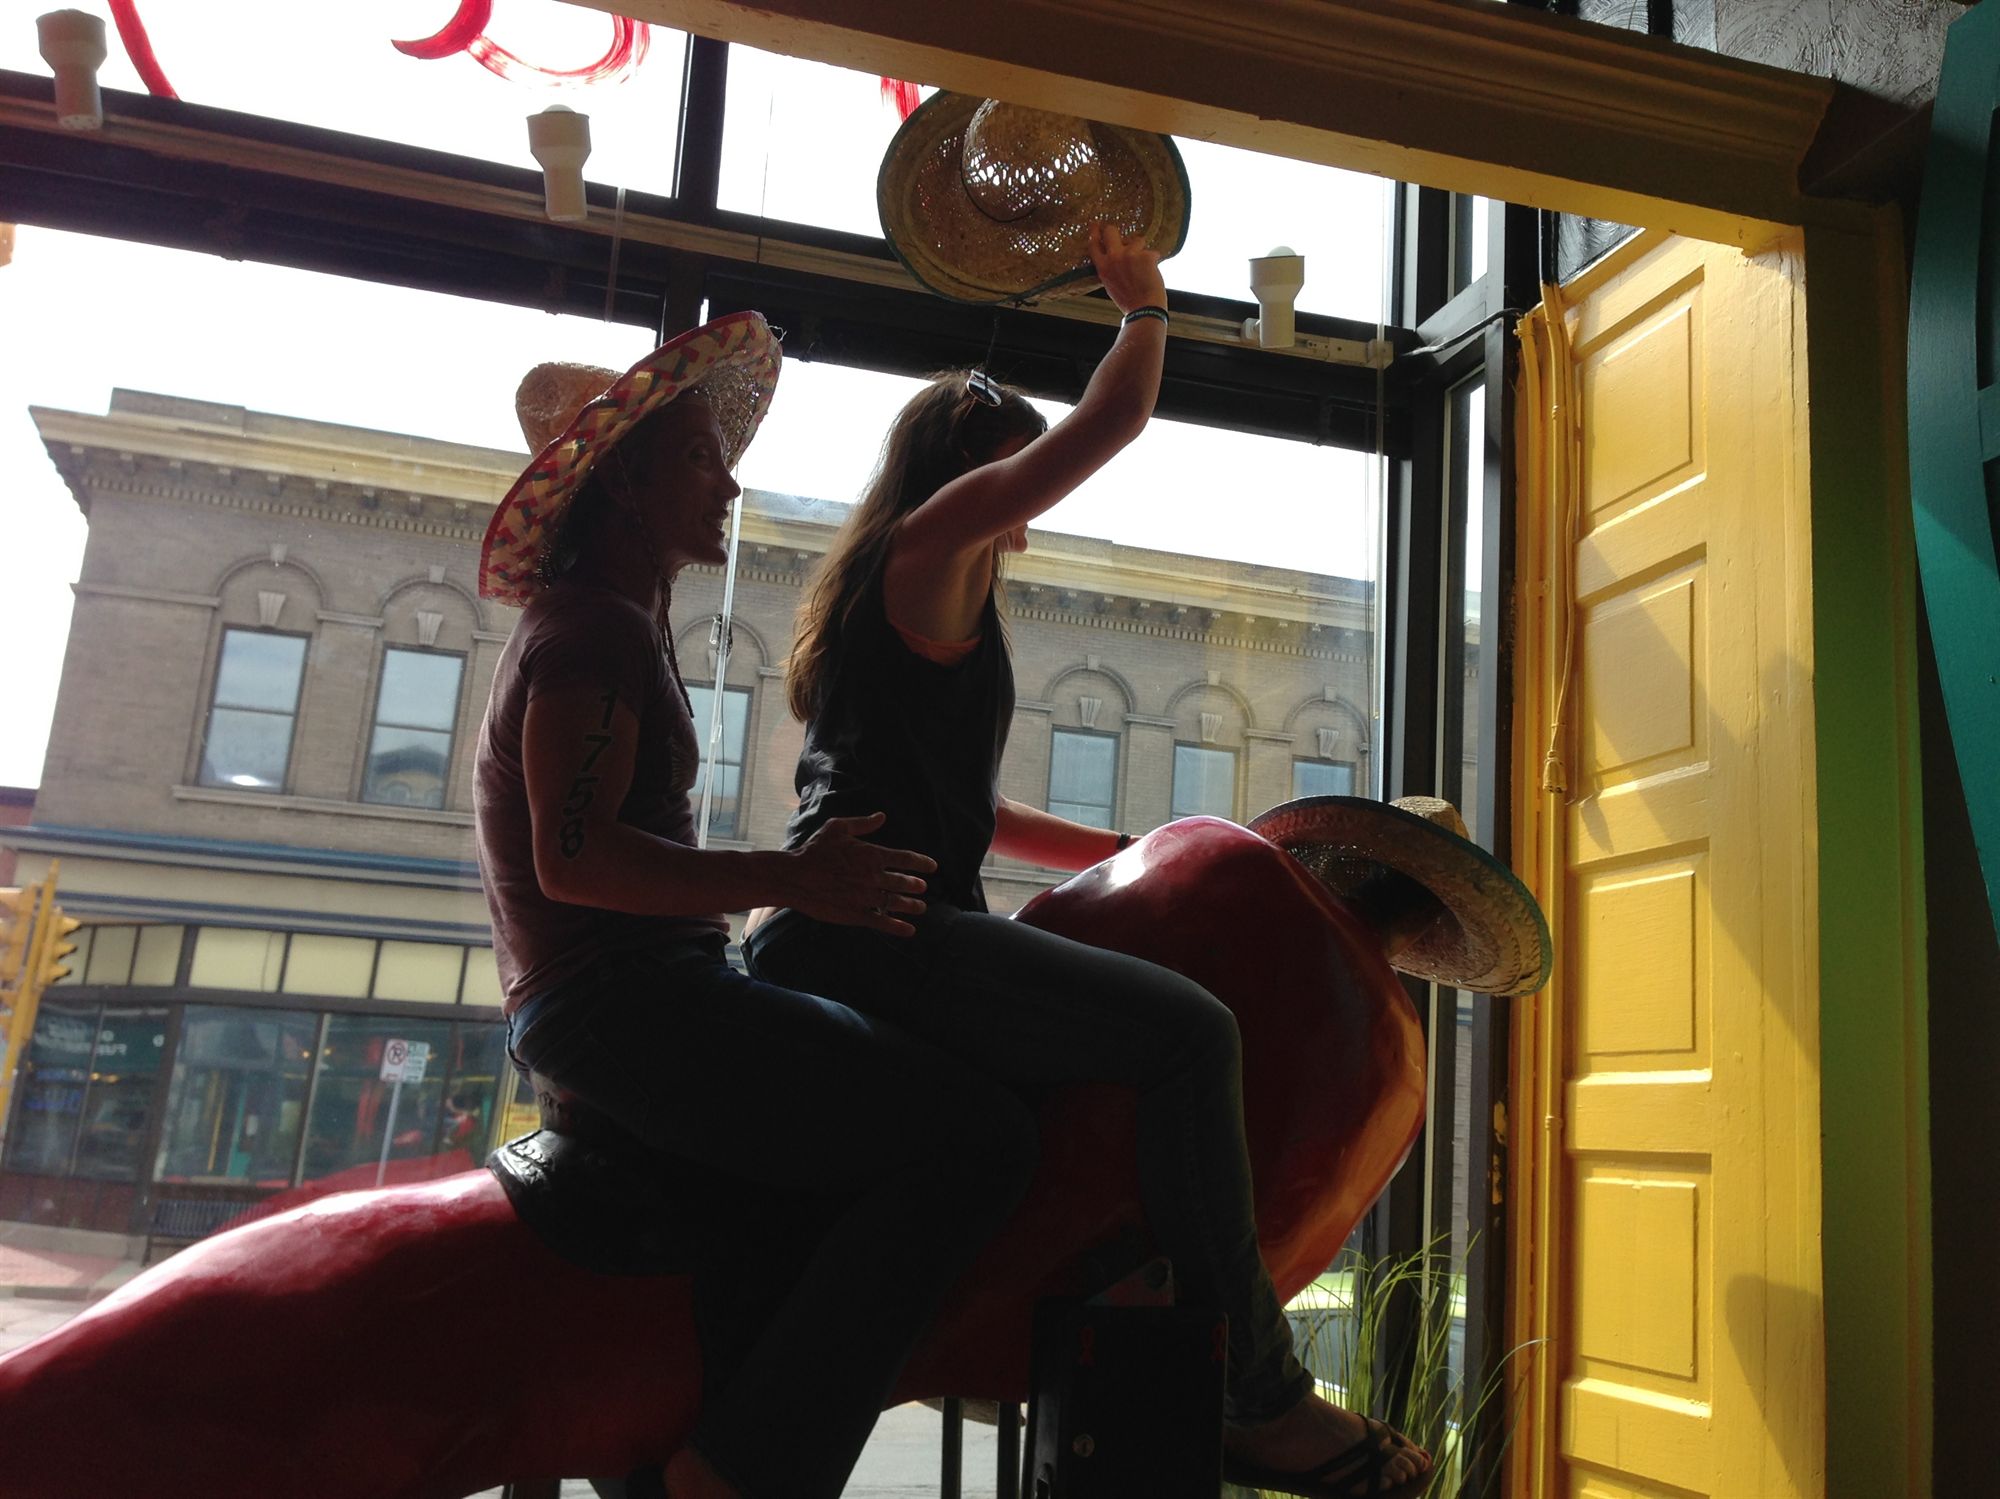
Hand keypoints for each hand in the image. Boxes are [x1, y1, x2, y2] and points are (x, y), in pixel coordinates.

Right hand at [787, 812, 936, 936]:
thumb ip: (863, 823)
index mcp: (872, 855)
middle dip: (916, 886)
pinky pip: (883, 922)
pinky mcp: (856, 914)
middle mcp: (873, 877)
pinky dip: (898, 927)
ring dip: (912, 906)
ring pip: (897, 903)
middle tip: (923, 888)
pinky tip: (909, 930)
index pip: (906, 859)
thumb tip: (882, 816)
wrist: (795, 877)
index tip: (932, 866)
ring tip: (921, 907)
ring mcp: (866, 897)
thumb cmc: (814, 850)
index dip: (922, 863)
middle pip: (904, 882)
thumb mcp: (837, 828)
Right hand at [1090, 223, 1166, 316]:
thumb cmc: (1128, 301)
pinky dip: (1155, 260)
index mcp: (1103, 267)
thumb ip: (1109, 268)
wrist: (1144, 309)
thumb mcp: (1110, 284)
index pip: (1094, 244)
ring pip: (1137, 240)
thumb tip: (1114, 254)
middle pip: (1111, 231)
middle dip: (1116, 230)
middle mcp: (1114, 258)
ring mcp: (1129, 255)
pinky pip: (1152, 252)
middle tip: (1121, 235)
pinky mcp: (1145, 256)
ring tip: (1145, 265)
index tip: (1096, 225)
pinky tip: (1154, 273)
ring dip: (1142, 250)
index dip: (1095, 232)